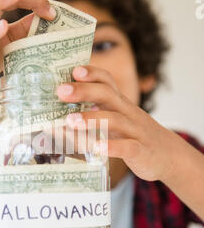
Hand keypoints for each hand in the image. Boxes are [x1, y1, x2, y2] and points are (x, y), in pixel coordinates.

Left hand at [57, 65, 177, 181]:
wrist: (171, 157)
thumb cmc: (135, 138)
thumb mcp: (118, 123)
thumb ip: (95, 117)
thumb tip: (57, 120)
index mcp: (120, 105)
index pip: (107, 82)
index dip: (92, 74)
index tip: (74, 70)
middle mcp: (128, 114)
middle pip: (107, 95)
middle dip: (83, 91)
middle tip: (61, 91)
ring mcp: (136, 132)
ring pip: (115, 120)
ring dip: (91, 119)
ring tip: (70, 121)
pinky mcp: (142, 152)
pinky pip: (128, 147)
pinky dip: (112, 147)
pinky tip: (96, 148)